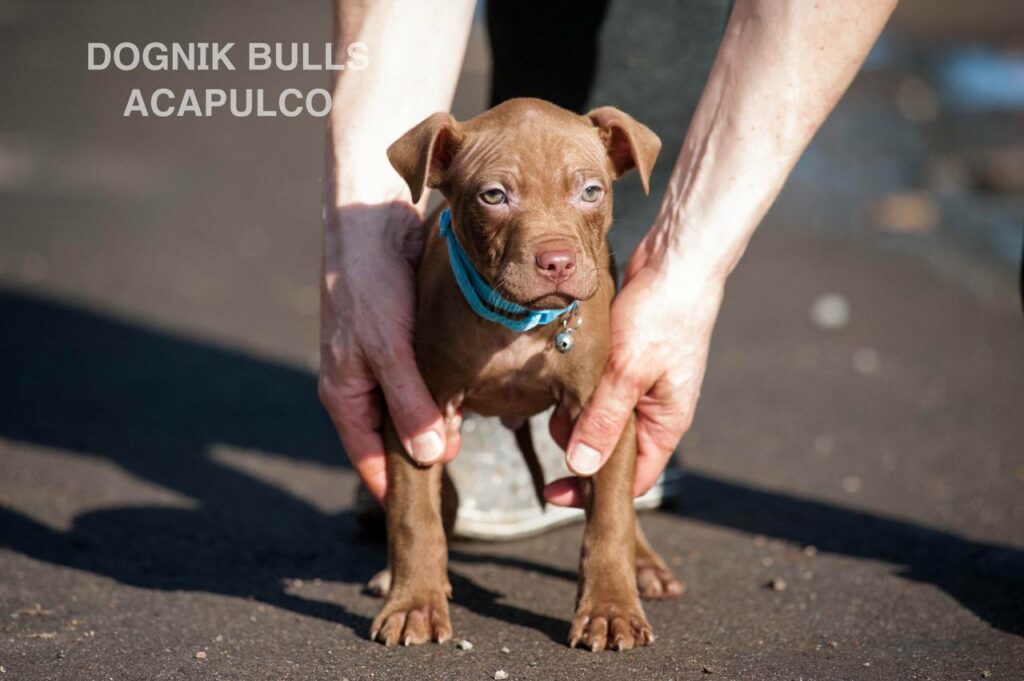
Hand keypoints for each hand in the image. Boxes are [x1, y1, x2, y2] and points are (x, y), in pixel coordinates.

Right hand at [319, 201, 459, 503]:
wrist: (370, 219)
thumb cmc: (369, 284)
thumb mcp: (390, 349)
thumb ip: (410, 402)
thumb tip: (430, 456)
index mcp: (345, 394)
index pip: (368, 458)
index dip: (393, 486)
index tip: (421, 512)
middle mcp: (360, 382)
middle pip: (392, 434)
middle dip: (423, 451)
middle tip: (460, 465)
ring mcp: (380, 359)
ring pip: (409, 403)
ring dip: (437, 418)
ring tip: (473, 429)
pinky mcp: (400, 336)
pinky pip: (421, 373)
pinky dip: (443, 386)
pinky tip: (471, 388)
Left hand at [544, 234, 723, 506]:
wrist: (677, 259)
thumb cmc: (662, 315)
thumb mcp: (627, 372)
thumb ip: (603, 421)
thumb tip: (581, 468)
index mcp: (665, 423)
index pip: (631, 478)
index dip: (593, 491)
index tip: (554, 495)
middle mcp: (655, 409)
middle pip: (611, 448)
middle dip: (578, 446)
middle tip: (549, 426)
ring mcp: (641, 383)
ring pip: (600, 416)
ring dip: (574, 412)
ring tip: (552, 395)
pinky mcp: (627, 360)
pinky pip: (598, 387)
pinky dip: (578, 386)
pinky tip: (561, 372)